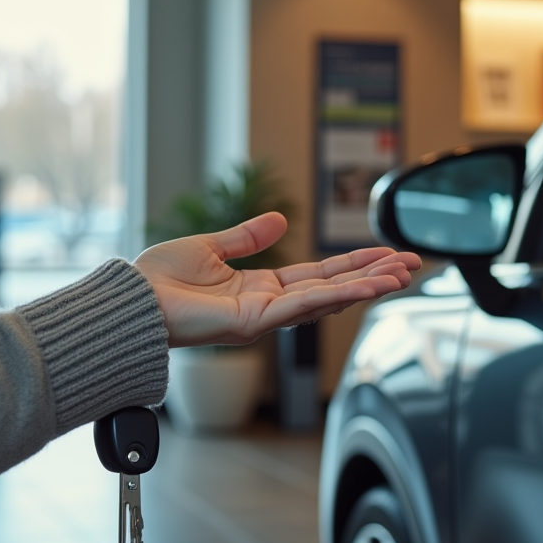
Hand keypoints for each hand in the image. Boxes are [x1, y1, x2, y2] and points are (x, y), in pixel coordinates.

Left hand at [135, 212, 421, 347]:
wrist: (130, 300)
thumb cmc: (158, 280)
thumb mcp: (211, 247)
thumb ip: (247, 236)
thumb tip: (281, 220)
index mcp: (260, 287)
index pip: (320, 274)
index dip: (354, 264)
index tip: (387, 254)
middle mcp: (268, 305)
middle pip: (334, 287)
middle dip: (374, 276)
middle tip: (412, 265)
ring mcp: (263, 317)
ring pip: (327, 299)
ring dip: (367, 286)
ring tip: (403, 275)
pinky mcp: (253, 322)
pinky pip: (304, 306)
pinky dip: (338, 295)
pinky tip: (367, 286)